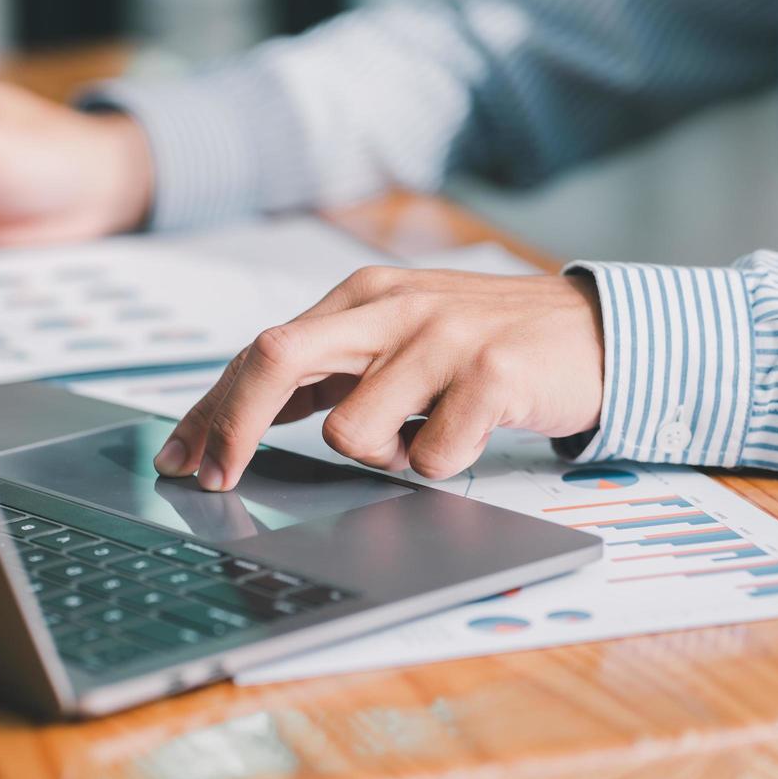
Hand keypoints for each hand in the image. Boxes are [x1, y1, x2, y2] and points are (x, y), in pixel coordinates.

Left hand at [154, 266, 604, 490]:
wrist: (595, 331)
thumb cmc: (486, 342)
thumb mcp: (398, 342)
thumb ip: (330, 372)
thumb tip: (242, 416)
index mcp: (361, 298)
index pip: (262, 352)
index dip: (213, 411)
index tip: (183, 459)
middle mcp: (391, 307)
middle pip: (275, 359)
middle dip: (232, 428)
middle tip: (219, 481)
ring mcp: (440, 336)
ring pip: (351, 431)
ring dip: (380, 455)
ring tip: (425, 433)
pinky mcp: (490, 373)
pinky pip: (430, 456)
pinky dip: (442, 463)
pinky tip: (470, 435)